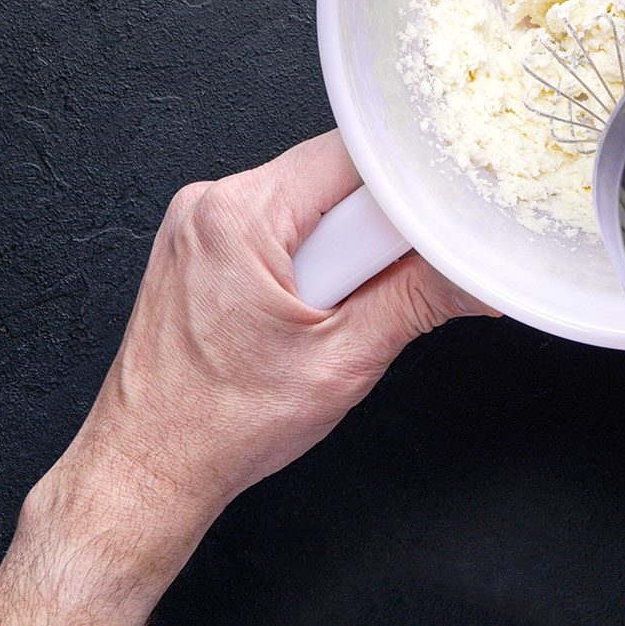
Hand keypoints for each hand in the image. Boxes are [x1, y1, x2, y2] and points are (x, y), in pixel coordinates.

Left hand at [0, 131, 492, 625]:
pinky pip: (280, 224)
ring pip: (309, 201)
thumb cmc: (218, 426)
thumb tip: (477, 274)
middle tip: (374, 290)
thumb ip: (421, 301)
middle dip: (374, 229)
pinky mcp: (201, 245)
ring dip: (342, 247)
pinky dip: (310, 257)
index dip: (410, 183)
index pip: (354, 155)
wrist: (147, 470)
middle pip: (333, 175)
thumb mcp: (343, 362)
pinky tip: (304, 312)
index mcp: (239, 216)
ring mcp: (199, 223)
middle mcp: (211, 204)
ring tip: (330, 313)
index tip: (445, 216)